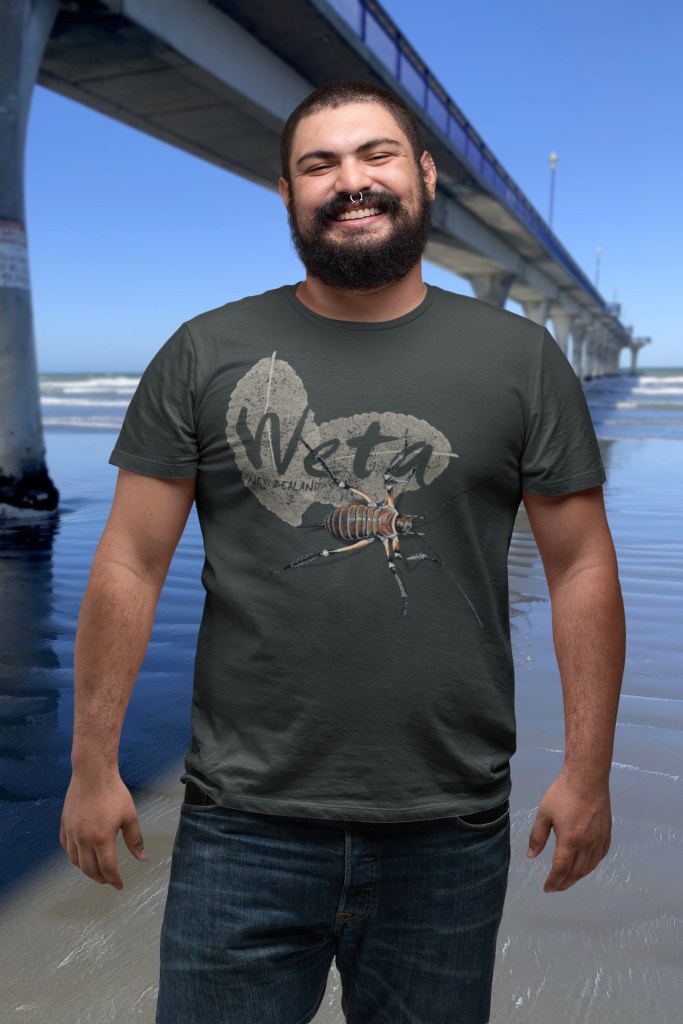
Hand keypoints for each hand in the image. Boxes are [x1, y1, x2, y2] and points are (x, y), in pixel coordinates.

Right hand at [60, 773, 147, 889]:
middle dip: (100, 878)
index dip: (114, 880)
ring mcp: (71, 833)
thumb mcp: (129, 816)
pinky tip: (81, 855)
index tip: (120, 885)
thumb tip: (142, 858)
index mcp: (101, 839)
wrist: (92, 774)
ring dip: (86, 870)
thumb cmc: (114, 793)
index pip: (108, 869)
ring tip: (96, 870)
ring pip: (75, 861)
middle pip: (89, 869)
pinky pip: (66, 847)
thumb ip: (135, 839)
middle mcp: (83, 840)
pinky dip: (74, 856)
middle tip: (109, 880)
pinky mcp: (64, 825)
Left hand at [527, 773, 611, 891]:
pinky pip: (600, 856)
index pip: (561, 870)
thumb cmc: (562, 794)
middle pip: (576, 872)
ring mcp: (599, 840)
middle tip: (556, 887)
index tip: (547, 888)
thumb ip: (537, 836)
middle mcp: (587, 845)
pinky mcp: (607, 833)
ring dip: (578, 876)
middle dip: (565, 883)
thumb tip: (531, 855)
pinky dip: (592, 865)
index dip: (554, 882)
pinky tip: (586, 864)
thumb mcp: (544, 814)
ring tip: (568, 879)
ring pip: (590, 866)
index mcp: (570, 841)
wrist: (587, 779)